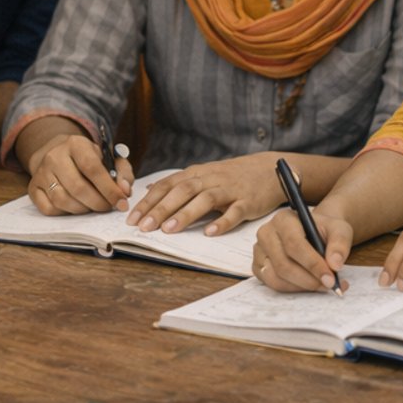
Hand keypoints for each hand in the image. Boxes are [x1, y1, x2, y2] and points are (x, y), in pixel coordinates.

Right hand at [27, 133, 134, 214]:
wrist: (59, 154)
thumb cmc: (89, 159)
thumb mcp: (108, 158)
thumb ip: (122, 172)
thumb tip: (124, 191)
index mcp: (76, 144)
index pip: (92, 168)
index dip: (109, 189)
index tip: (122, 202)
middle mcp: (54, 156)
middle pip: (77, 187)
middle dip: (98, 203)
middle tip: (108, 208)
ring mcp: (41, 173)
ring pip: (63, 200)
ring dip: (83, 209)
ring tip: (93, 206)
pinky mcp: (33, 188)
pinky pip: (49, 209)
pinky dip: (66, 213)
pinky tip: (75, 207)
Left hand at [129, 155, 283, 235]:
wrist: (270, 170)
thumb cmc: (232, 176)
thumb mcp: (204, 174)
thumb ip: (178, 182)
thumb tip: (150, 190)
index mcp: (197, 173)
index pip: (168, 185)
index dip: (149, 202)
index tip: (132, 219)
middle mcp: (211, 179)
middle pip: (182, 191)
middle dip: (161, 208)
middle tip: (144, 227)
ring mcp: (230, 190)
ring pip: (205, 199)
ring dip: (186, 214)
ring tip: (169, 229)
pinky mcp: (248, 201)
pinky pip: (235, 211)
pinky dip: (223, 222)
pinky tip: (210, 232)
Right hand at [251, 205, 353, 292]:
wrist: (314, 233)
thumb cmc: (324, 231)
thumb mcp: (339, 230)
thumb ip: (340, 244)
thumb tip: (335, 265)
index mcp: (284, 219)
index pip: (294, 244)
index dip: (312, 264)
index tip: (331, 278)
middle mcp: (266, 233)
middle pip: (283, 264)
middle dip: (308, 280)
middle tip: (328, 285)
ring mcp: (259, 251)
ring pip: (276, 277)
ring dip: (301, 287)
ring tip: (322, 285)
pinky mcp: (258, 266)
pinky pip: (272, 284)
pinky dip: (293, 289)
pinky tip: (308, 285)